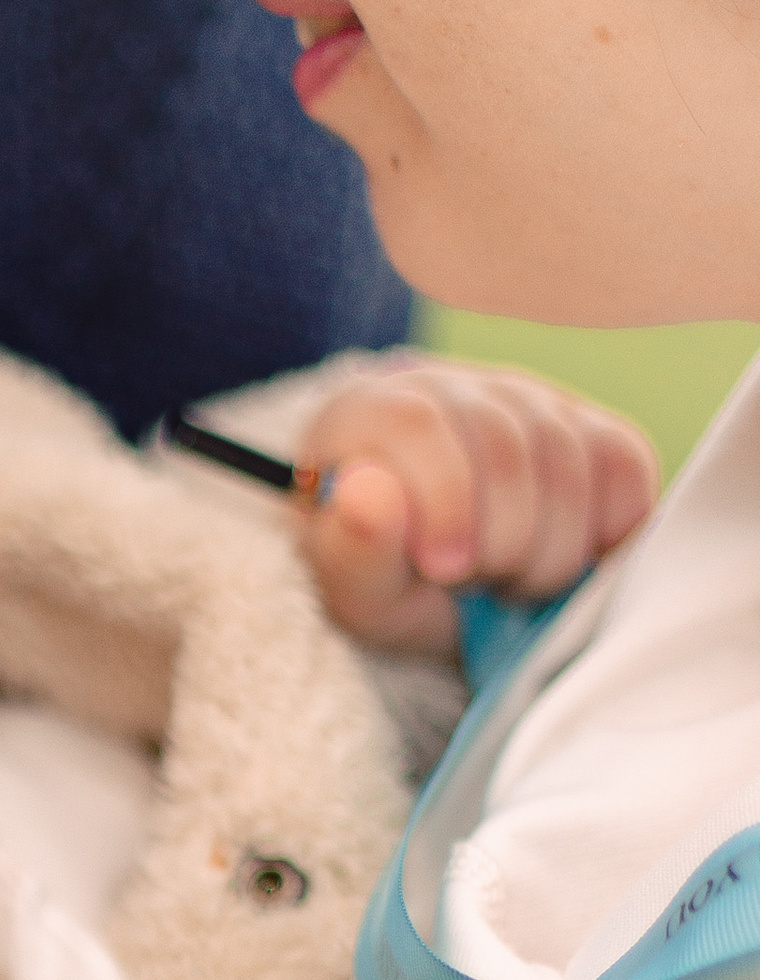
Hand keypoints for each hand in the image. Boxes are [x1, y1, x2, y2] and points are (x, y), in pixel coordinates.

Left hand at [292, 358, 654, 656]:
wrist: (439, 586)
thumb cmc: (390, 582)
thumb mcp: (356, 590)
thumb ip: (353, 550)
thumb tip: (364, 491)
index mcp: (378, 411)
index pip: (421, 426)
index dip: (445, 499)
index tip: (448, 569)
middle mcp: (460, 388)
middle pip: (506, 444)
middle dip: (501, 541)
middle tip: (478, 586)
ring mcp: (534, 402)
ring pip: (570, 456)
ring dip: (551, 547)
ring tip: (511, 584)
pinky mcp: (595, 431)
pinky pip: (626, 466)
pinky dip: (607, 531)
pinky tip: (568, 563)